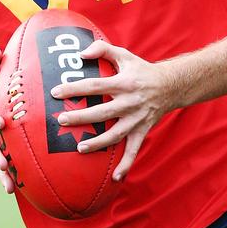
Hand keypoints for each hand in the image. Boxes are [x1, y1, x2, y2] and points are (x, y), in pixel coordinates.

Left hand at [50, 40, 171, 180]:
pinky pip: (133, 150)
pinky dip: (126, 165)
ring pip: (115, 135)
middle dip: (81, 118)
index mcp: (123, 83)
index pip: (95, 86)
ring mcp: (136, 119)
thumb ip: (102, 49)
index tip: (56, 92)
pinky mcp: (142, 131)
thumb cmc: (141, 69)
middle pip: (102, 112)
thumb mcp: (124, 55)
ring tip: (79, 148)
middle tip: (62, 121)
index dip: (75, 88)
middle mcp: (130, 102)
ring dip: (98, 143)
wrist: (171, 86)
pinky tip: (114, 178)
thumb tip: (81, 54)